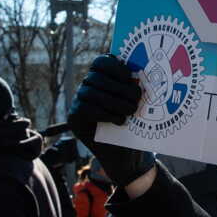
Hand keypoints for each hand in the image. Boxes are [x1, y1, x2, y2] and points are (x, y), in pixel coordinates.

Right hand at [68, 54, 155, 186]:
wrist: (123, 154)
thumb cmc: (133, 124)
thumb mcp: (137, 104)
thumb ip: (135, 89)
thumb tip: (142, 75)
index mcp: (102, 77)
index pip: (102, 62)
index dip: (115, 66)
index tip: (130, 75)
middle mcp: (87, 85)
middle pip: (97, 77)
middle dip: (119, 87)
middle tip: (137, 98)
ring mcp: (78, 100)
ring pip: (91, 93)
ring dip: (114, 101)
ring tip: (130, 110)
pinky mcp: (74, 117)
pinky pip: (85, 109)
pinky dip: (104, 114)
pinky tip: (119, 121)